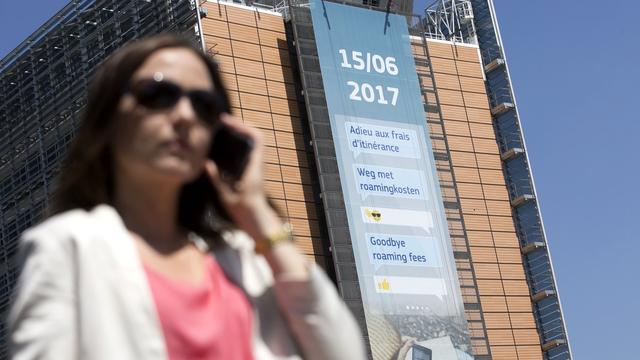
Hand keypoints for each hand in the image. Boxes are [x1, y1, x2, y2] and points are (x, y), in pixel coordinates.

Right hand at [205, 115, 307, 275]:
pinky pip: (249, 152)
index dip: (243, 126)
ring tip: (223, 131)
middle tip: (223, 124)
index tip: (227, 122)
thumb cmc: (243, 210)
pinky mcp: (253, 172)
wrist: (257, 221)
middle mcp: (258, 164)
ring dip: (240, 135)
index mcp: (254, 166)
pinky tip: (225, 147)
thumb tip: (206, 163)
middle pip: (255, 137)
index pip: (256, 138)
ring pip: (253, 144)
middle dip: (240, 127)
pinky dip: (239, 145)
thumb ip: (216, 179)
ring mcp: (256, 168)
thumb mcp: (226, 195)